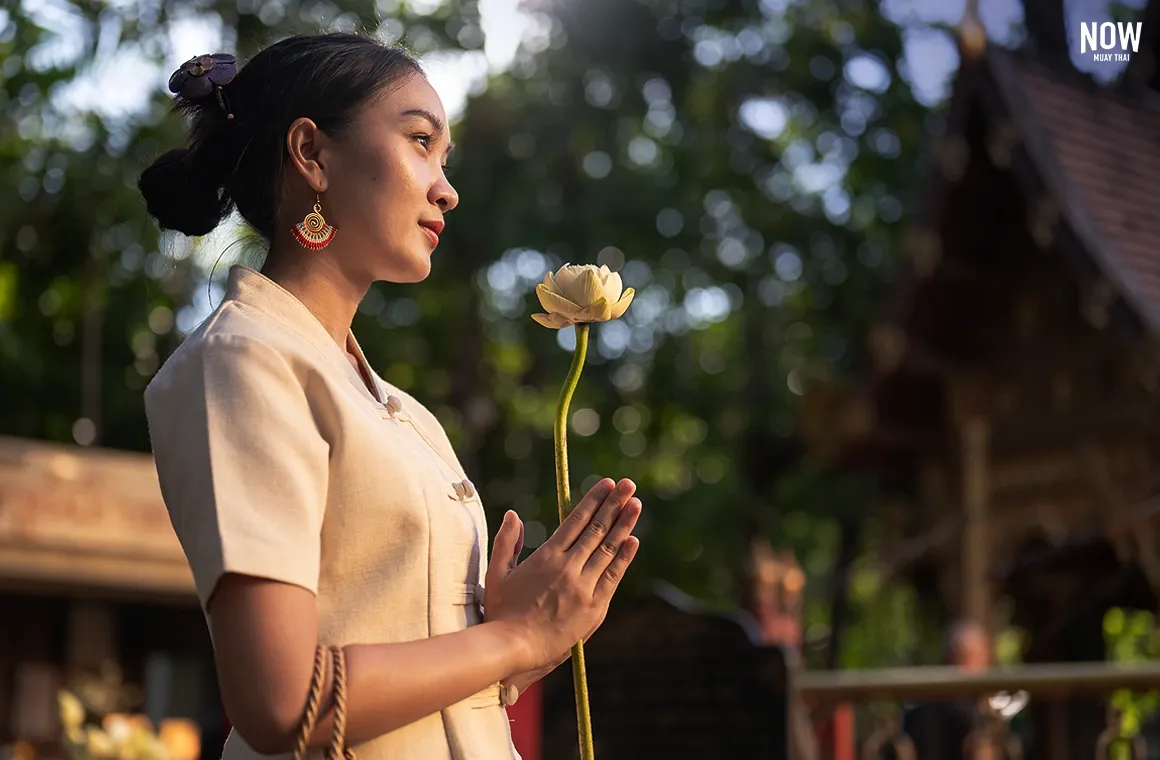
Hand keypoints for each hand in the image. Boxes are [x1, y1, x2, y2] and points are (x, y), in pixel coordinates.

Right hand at [483, 478, 641, 673]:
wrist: (513, 648)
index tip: (606, 484)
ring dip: (624, 525)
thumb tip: (514, 514)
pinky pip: (612, 577)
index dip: (593, 500)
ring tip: (636, 504)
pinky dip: (623, 557)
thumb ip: (506, 542)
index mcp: (547, 556)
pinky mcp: (594, 607)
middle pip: (596, 529)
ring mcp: (583, 587)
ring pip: (608, 549)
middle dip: (614, 504)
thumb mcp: (497, 573)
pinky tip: (632, 541)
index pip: (576, 521)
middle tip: (628, 484)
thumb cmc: (501, 612)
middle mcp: (568, 567)